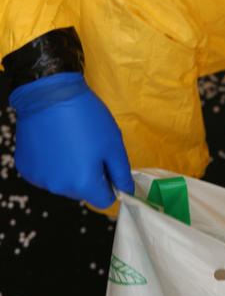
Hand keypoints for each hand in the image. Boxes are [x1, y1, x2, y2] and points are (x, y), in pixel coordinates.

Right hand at [10, 72, 133, 208]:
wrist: (49, 94)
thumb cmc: (87, 118)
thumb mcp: (113, 143)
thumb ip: (121, 172)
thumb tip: (126, 191)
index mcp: (83, 183)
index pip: (104, 200)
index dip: (111, 185)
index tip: (109, 168)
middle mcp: (59, 187)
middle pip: (83, 192)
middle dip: (89, 176)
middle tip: (89, 149)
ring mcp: (40, 179)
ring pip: (63, 183)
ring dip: (69, 170)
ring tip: (70, 143)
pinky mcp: (26, 168)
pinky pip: (46, 173)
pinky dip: (52, 164)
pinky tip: (53, 144)